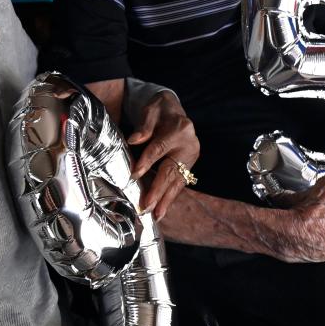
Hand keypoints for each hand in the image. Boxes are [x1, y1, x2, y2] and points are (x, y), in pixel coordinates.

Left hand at [128, 92, 199, 219]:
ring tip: (157, 215)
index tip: (134, 175)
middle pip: (171, 170)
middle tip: (147, 205)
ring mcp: (192, 157)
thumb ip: (144, 125)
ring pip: (178, 180)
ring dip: (166, 199)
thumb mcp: (151, 111)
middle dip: (158, 189)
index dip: (147, 161)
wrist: (174, 110)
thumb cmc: (159, 110)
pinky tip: (163, 208)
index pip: (160, 147)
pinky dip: (171, 196)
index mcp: (180, 129)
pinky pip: (180, 182)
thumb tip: (133, 140)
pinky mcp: (190, 165)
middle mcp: (189, 144)